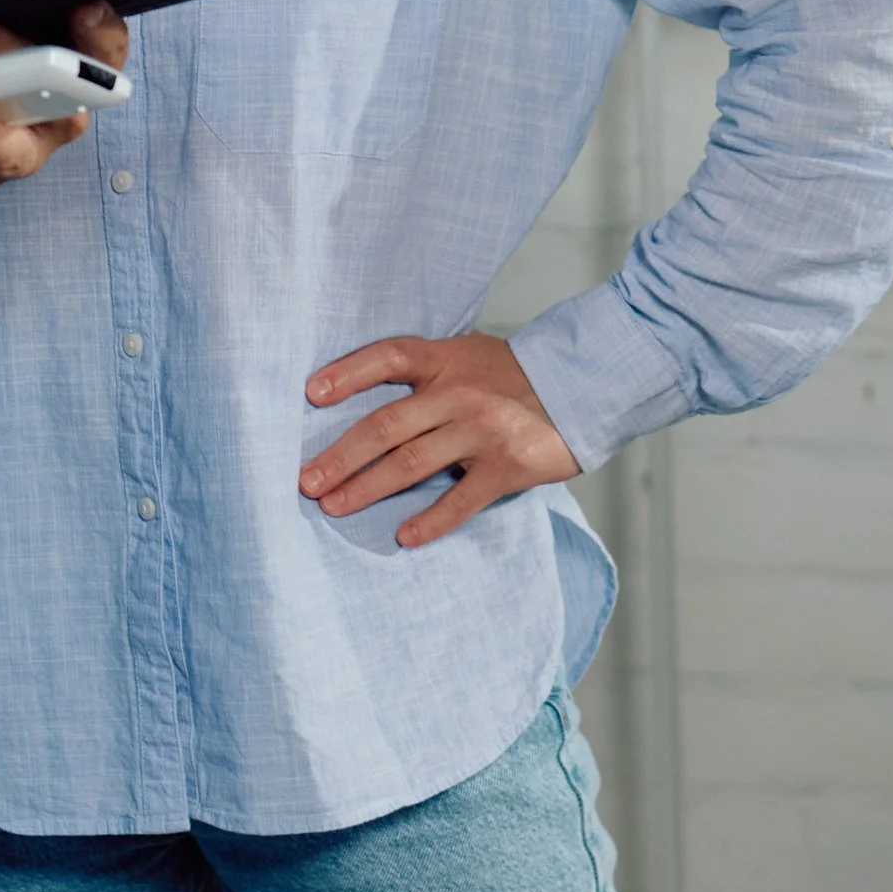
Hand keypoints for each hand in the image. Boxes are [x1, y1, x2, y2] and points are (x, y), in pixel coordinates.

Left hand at [300, 331, 579, 546]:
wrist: (586, 386)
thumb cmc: (513, 375)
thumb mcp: (467, 355)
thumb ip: (425, 371)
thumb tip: (362, 393)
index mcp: (444, 360)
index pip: (387, 358)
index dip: (347, 374)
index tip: (310, 394)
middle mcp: (458, 394)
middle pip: (386, 425)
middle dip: (341, 456)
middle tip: (306, 482)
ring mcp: (482, 432)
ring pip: (412, 464)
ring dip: (367, 488)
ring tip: (333, 507)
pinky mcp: (507, 467)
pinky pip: (461, 500)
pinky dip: (431, 521)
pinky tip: (404, 537)